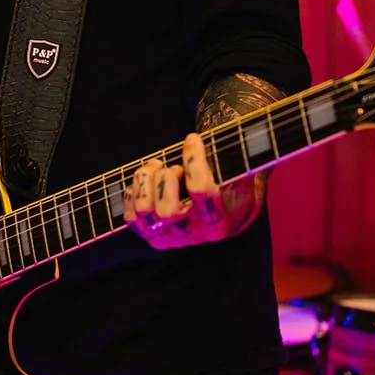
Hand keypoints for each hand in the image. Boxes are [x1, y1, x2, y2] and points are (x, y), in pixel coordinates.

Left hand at [123, 133, 261, 248]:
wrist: (225, 211)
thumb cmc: (233, 186)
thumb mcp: (242, 175)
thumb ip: (238, 161)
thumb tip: (237, 136)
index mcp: (221, 221)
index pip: (201, 191)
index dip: (193, 160)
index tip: (192, 138)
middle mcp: (195, 235)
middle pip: (167, 211)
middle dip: (166, 178)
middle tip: (171, 164)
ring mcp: (171, 238)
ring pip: (145, 212)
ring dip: (145, 182)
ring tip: (155, 166)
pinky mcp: (154, 235)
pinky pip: (132, 218)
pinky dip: (132, 194)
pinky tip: (145, 179)